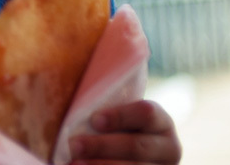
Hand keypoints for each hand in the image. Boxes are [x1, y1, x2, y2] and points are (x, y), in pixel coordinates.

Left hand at [67, 100, 181, 164]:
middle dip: (103, 146)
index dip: (121, 116)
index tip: (94, 120)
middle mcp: (168, 148)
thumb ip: (103, 101)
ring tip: (75, 163)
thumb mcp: (117, 114)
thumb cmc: (115, 127)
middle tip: (74, 145)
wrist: (126, 152)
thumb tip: (61, 74)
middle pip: (136, 147)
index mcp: (161, 121)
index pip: (146, 113)